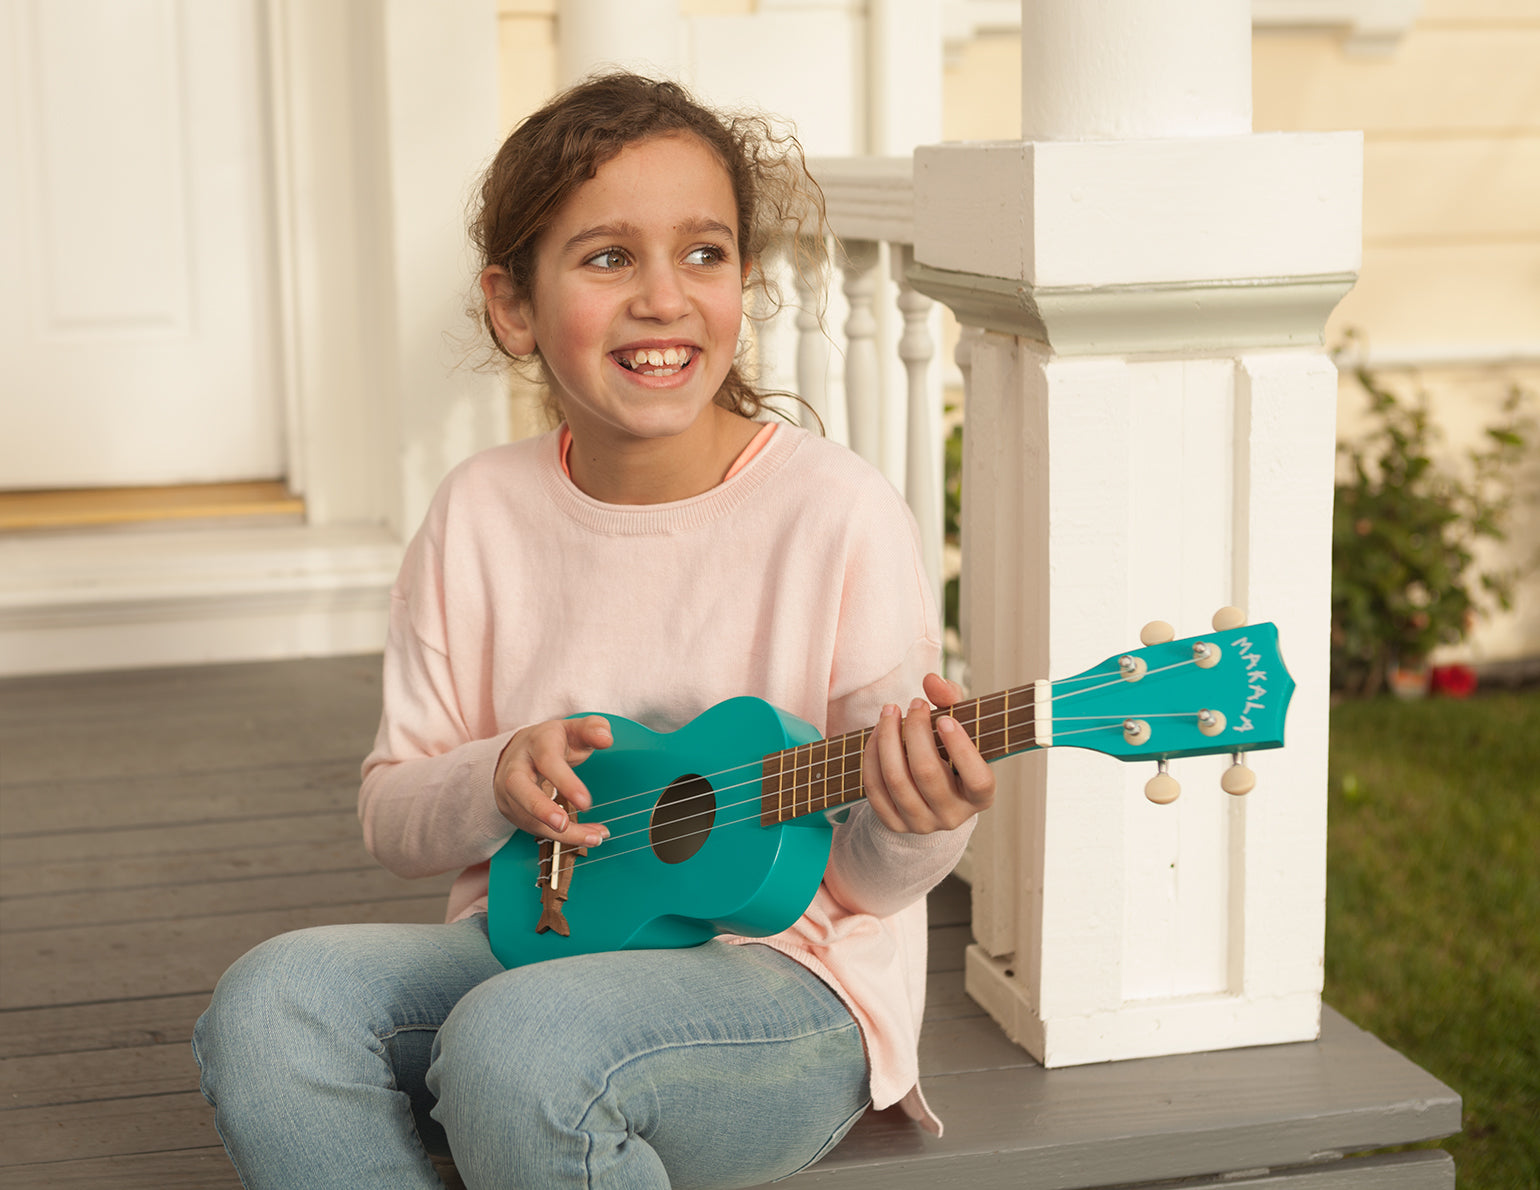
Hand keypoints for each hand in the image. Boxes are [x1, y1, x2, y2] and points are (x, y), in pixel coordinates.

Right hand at [493, 717, 612, 848]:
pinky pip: (536, 828)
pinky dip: (564, 837)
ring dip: (562, 833)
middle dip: (540, 809)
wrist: (518, 752)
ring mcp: (511, 791)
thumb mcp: (573, 729)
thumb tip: (606, 738)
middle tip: (563, 825)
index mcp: (536, 743)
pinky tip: (588, 836)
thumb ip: (593, 729)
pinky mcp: (513, 810)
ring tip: (594, 837)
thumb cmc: (552, 742)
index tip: (586, 803)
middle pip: (518, 787)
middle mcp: (517, 767)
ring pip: (528, 816)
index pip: (547, 760)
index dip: (565, 782)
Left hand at [861, 673, 995, 833]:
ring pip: (896, 779)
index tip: (945, 719)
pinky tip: (877, 733)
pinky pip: (875, 789)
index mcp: (981, 796)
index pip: (978, 779)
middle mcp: (953, 816)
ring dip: (888, 738)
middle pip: (927, 772)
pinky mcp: (894, 824)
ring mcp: (922, 823)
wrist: (929, 792)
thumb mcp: (960, 727)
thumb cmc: (950, 752)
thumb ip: (952, 701)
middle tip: (915, 704)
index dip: (961, 748)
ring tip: (890, 711)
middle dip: (915, 731)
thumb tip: (932, 680)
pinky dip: (872, 756)